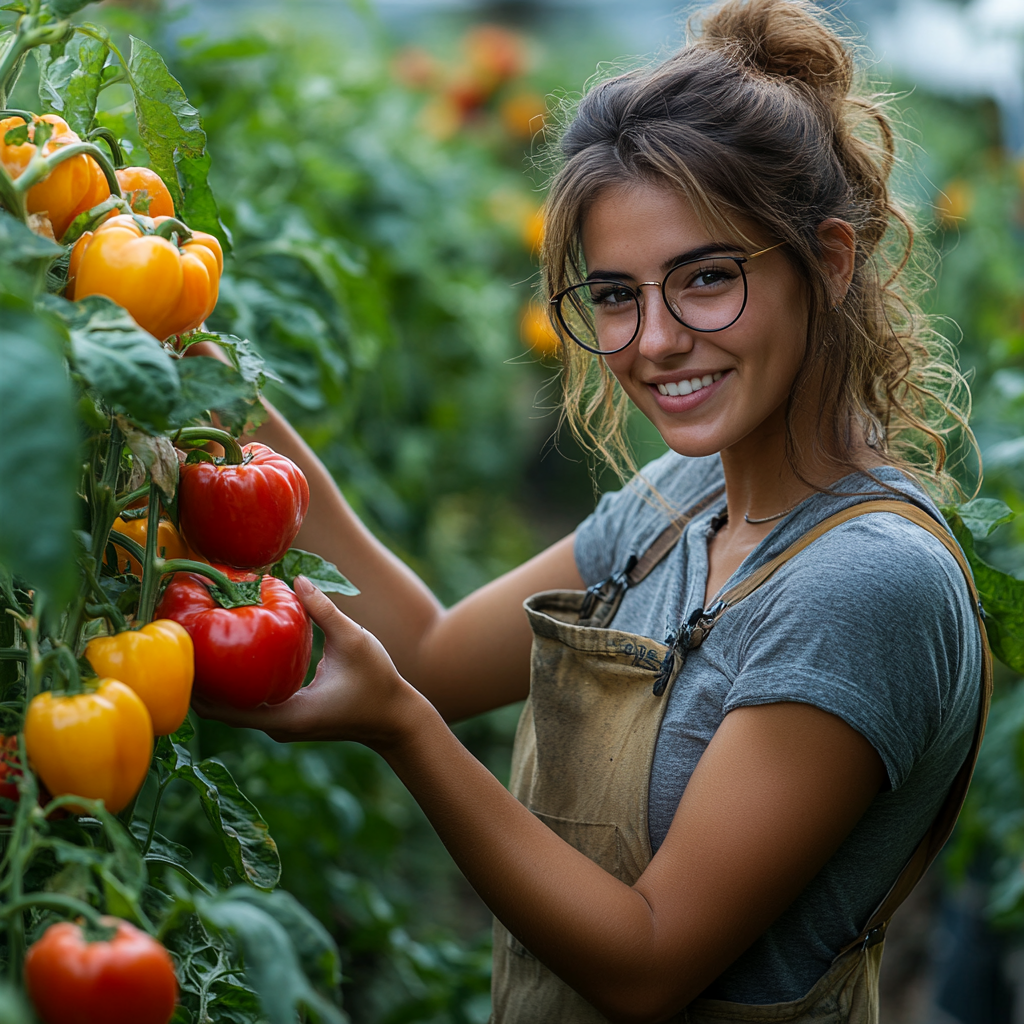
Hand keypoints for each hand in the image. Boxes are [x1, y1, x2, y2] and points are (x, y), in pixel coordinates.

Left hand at [191, 577, 429, 748]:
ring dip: (215, 683)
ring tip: (193, 648)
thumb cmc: (379, 682)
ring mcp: (281, 724)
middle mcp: (278, 726)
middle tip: (180, 643)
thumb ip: (324, 611)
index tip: (181, 657)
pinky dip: (235, 684)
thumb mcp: (354, 640)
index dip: (198, 688)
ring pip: (234, 708)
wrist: (397, 720)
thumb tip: (295, 579)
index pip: (227, 711)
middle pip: (222, 711)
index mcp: (288, 716)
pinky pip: (251, 702)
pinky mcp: (288, 717)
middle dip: (199, 682)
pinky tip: (225, 657)